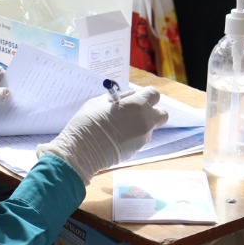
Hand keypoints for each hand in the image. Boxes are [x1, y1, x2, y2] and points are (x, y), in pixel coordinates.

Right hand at [36, 86, 168, 183]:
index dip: (146, 95)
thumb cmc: (88, 122)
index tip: (136, 97)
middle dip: (153, 112)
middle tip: (137, 112)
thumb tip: (129, 97)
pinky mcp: (137, 150)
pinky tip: (116, 138)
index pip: (154, 94)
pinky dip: (133, 137)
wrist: (82, 150)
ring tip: (119, 128)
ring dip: (140, 125)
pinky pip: (140, 139)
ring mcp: (143, 137)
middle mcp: (145, 120)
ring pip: (149, 128)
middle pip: (162, 114)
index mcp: (137, 104)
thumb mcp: (101, 102)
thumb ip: (120, 99)